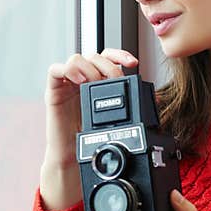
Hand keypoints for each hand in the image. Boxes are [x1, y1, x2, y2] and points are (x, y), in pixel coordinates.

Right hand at [42, 48, 137, 166]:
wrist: (71, 156)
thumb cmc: (90, 137)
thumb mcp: (115, 119)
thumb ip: (133, 105)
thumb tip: (156, 98)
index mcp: (96, 81)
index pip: (108, 57)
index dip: (120, 55)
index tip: (133, 63)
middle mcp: (81, 78)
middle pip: (94, 55)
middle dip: (108, 66)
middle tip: (115, 81)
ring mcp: (67, 83)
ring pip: (77, 58)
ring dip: (90, 67)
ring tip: (96, 83)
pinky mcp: (53, 91)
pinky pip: (55, 70)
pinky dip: (68, 70)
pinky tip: (79, 81)